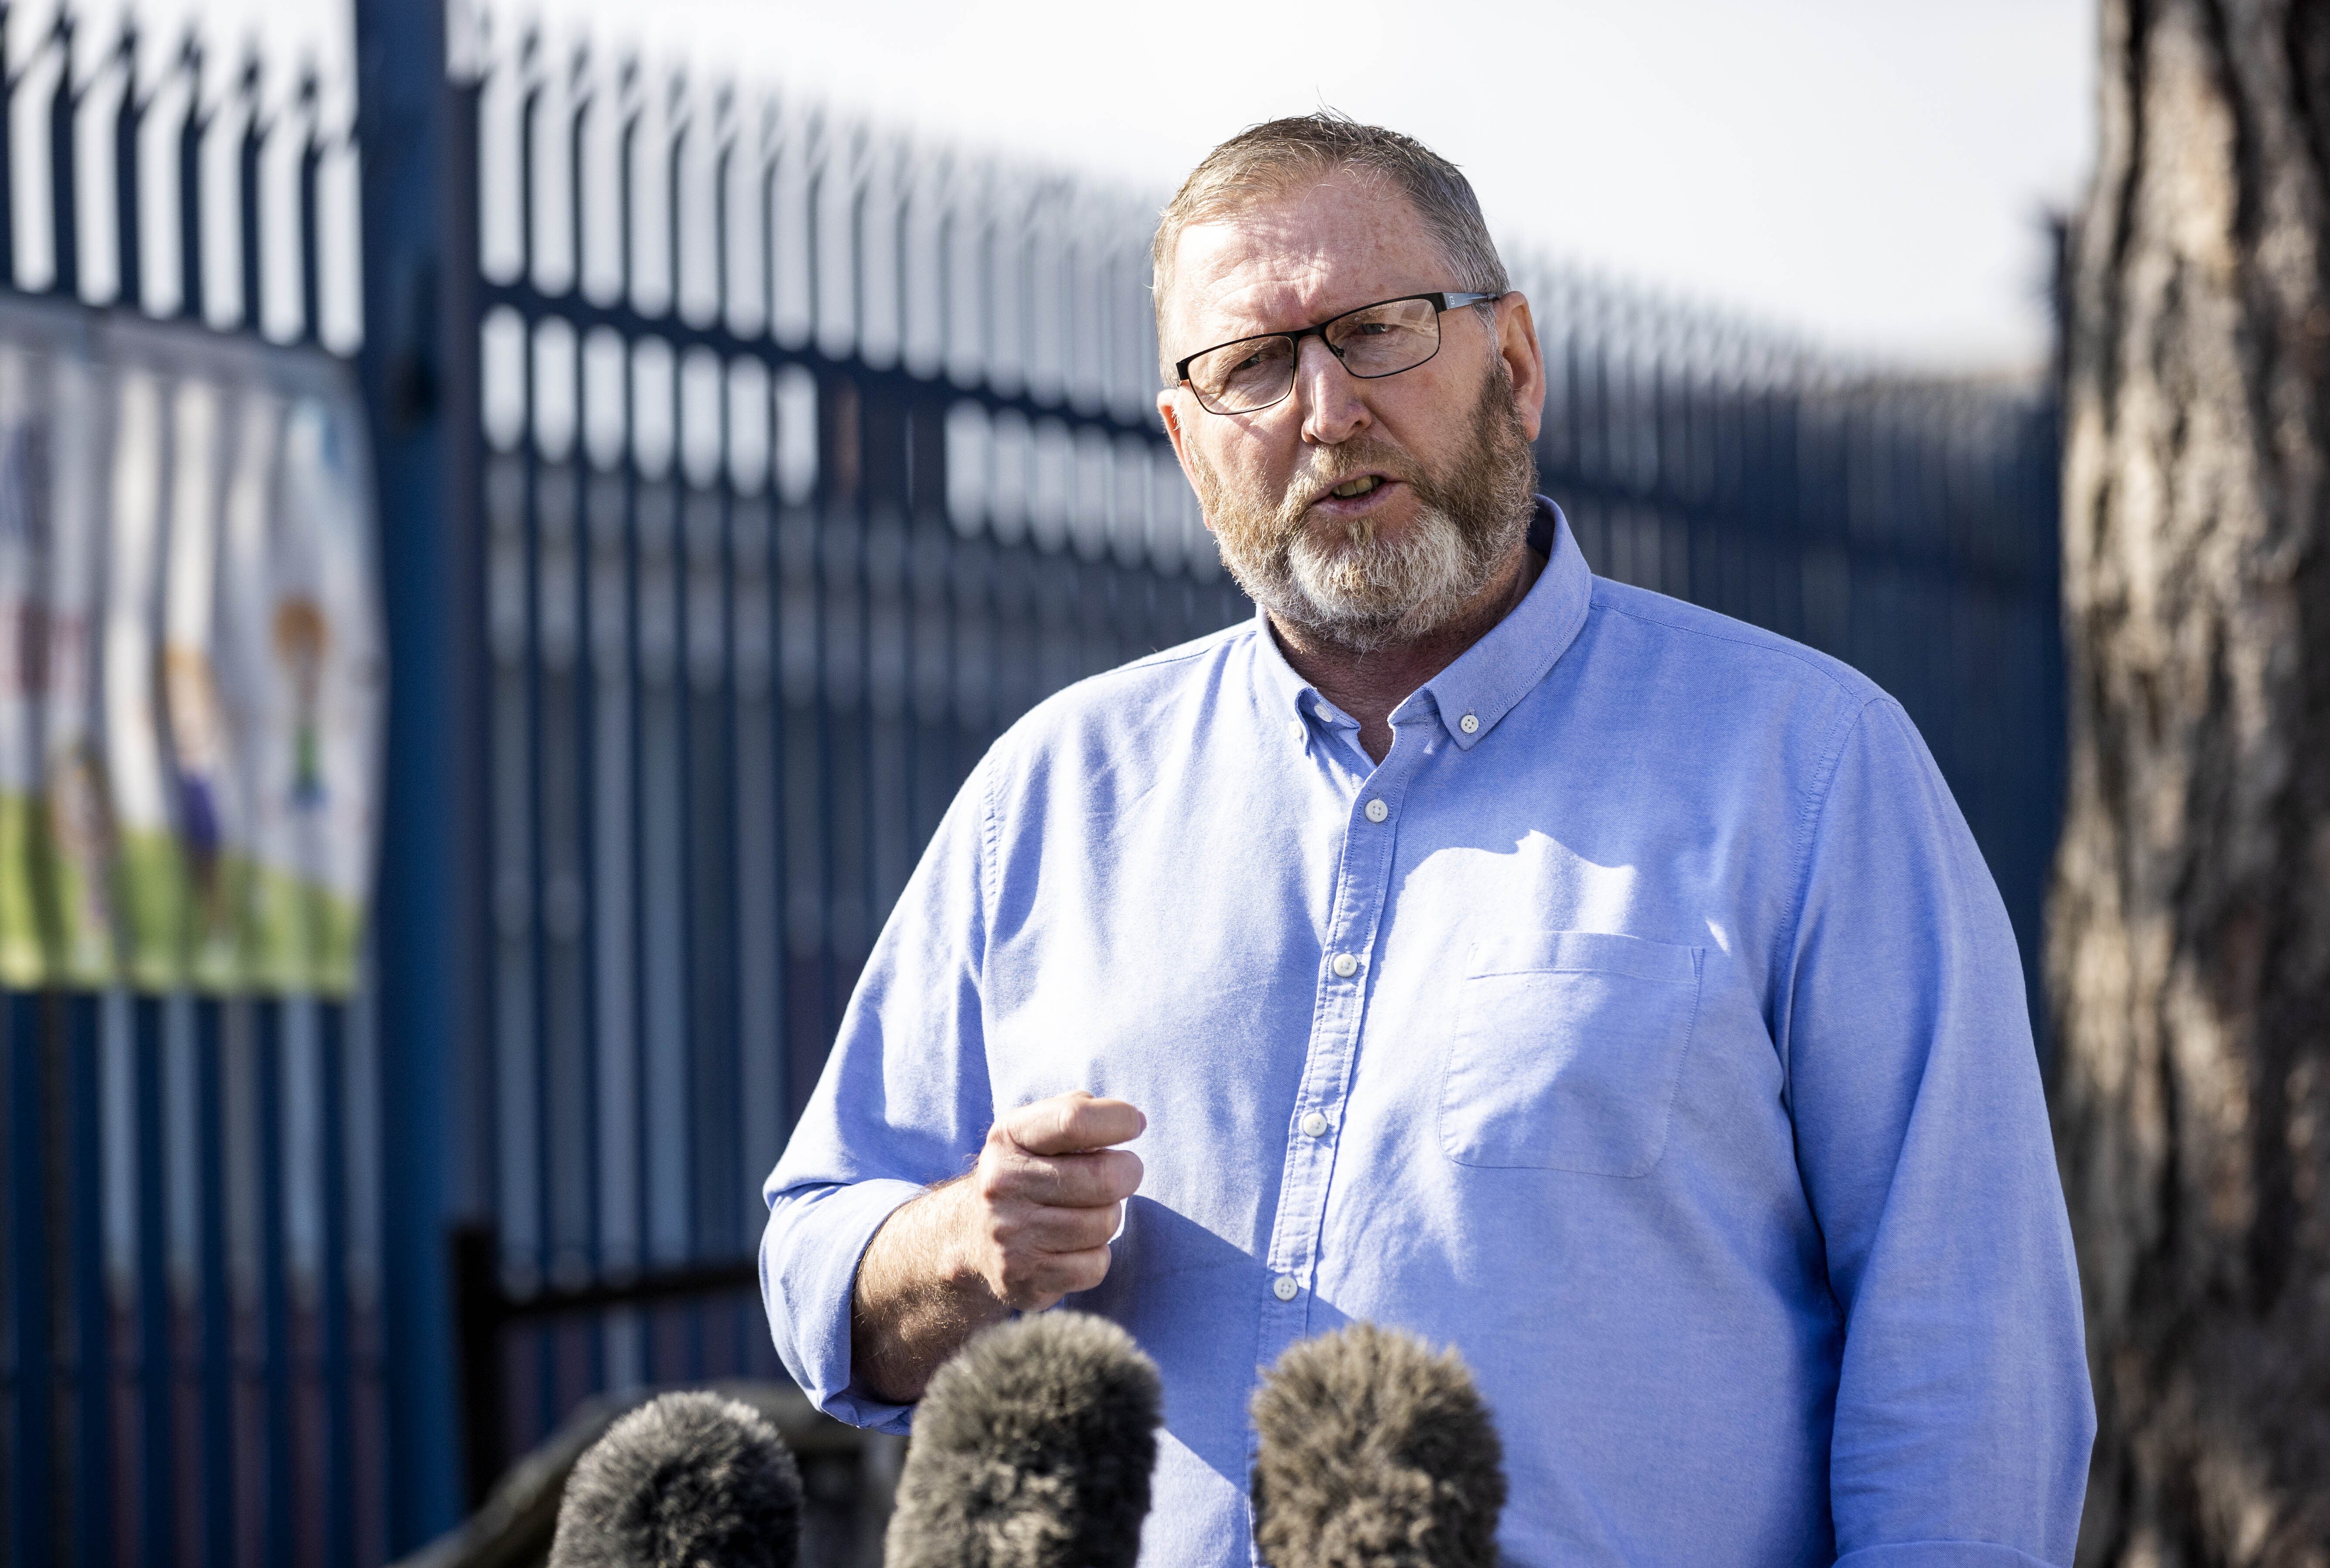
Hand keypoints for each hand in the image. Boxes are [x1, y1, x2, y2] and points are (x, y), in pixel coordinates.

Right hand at [961, 1090, 1144, 1310]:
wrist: (971, 1235)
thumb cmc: (1028, 1172)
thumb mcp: (1037, 1130)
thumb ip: (1078, 1112)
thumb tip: (1133, 1120)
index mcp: (1008, 1137)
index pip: (1073, 1120)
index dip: (1118, 1120)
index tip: (1134, 1125)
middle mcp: (1002, 1183)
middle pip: (1103, 1178)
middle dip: (1128, 1173)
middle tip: (1124, 1173)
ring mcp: (1010, 1234)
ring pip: (1104, 1224)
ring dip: (1110, 1216)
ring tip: (1090, 1210)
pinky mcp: (1023, 1277)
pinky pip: (1095, 1266)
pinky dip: (1096, 1256)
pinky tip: (1076, 1247)